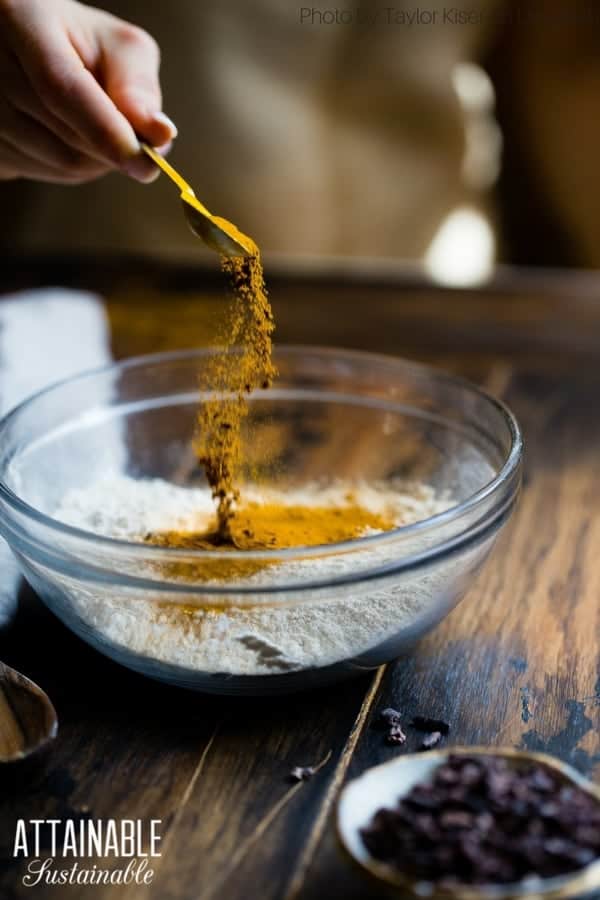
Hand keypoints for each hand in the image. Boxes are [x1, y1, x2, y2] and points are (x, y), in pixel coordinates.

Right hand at [0, 0, 176, 183]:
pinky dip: (72, 168)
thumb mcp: (115, 45)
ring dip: (97, 161)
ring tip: (99, 128)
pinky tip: (70, 137)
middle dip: (115, 148)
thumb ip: (139, 86)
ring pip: (59, 164)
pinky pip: (42, 174)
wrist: (23, 47)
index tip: (147, 164)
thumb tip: (161, 135)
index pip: (63, 88)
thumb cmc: (77, 42)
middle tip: (134, 136)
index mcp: (20, 17)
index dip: (108, 132)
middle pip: (67, 136)